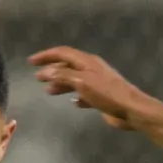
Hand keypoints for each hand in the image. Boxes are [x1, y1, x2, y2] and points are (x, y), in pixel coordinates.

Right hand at [29, 47, 155, 129]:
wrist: (131, 109)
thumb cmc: (107, 94)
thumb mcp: (82, 82)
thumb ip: (63, 76)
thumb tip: (46, 71)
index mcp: (87, 61)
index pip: (62, 53)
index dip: (46, 56)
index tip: (31, 62)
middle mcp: (91, 69)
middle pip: (67, 66)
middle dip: (52, 70)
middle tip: (37, 77)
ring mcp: (97, 83)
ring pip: (74, 79)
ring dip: (61, 83)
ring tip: (49, 91)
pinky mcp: (102, 97)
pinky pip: (84, 93)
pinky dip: (76, 96)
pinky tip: (72, 102)